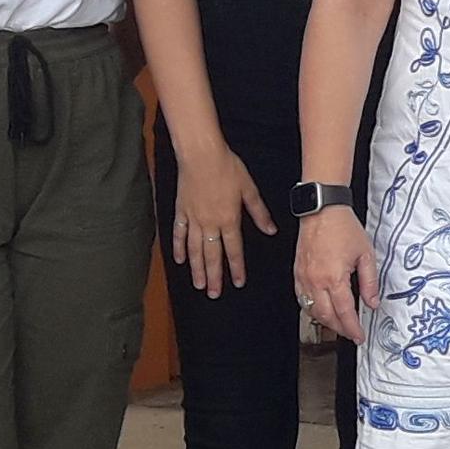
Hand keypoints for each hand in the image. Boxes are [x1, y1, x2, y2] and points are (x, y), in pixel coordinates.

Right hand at [166, 133, 275, 299]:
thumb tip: (271, 230)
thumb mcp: (249, 189)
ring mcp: (194, 219)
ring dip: (197, 269)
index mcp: (229, 219)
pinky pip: (179, 233)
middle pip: (212, 256)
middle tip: (214, 294)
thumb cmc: (227, 167)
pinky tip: (179, 260)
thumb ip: (259, 212)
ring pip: (194, 250)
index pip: (234, 250)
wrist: (201, 154)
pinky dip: (178, 248)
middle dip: (214, 277)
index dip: (236, 268)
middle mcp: (210, 223)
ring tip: (198, 284)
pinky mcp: (181, 211)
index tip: (238, 282)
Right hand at [295, 207, 377, 338]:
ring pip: (311, 310)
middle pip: (326, 316)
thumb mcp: (365, 254)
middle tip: (350, 332)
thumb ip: (369, 282)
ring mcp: (303, 277)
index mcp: (333, 277)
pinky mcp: (297, 273)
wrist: (322, 210)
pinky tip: (320, 309)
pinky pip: (301, 299)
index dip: (353, 328)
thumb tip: (372, 302)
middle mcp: (315, 280)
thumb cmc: (342, 227)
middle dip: (340, 329)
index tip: (359, 335)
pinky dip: (311, 308)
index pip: (344, 312)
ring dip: (325, 321)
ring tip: (339, 324)